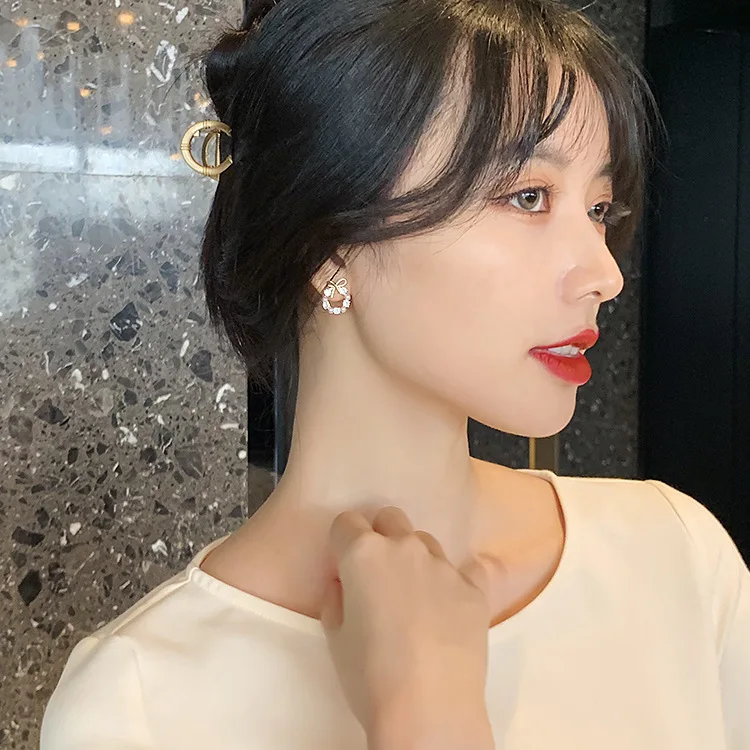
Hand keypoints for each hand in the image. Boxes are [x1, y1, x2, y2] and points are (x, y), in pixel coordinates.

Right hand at [320, 506, 498, 749]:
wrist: (429, 711)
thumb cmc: (369, 676)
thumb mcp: (335, 636)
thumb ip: (337, 596)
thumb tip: (346, 582)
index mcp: (364, 554)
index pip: (346, 522)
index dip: (342, 543)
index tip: (344, 567)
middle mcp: (405, 548)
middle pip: (390, 518)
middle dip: (380, 537)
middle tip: (378, 576)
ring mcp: (444, 566)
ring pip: (425, 541)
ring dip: (415, 557)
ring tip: (415, 597)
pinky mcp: (475, 588)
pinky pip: (468, 568)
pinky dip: (458, 578)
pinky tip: (454, 601)